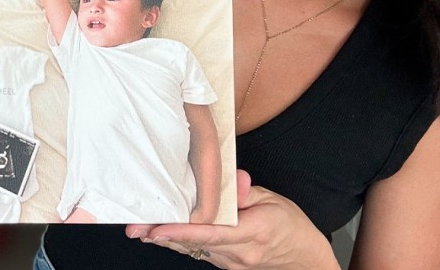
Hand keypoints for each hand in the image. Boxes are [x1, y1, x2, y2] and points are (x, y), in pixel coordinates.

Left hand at [126, 170, 338, 269]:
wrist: (305, 258)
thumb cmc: (290, 226)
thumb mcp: (274, 200)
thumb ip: (247, 192)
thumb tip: (233, 179)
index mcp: (253, 233)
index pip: (210, 233)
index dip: (180, 231)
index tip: (157, 229)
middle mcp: (239, 253)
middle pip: (194, 244)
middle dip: (162, 235)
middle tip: (135, 227)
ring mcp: (231, 263)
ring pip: (193, 250)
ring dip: (167, 239)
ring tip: (140, 229)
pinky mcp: (226, 265)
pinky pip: (199, 252)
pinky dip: (180, 242)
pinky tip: (162, 234)